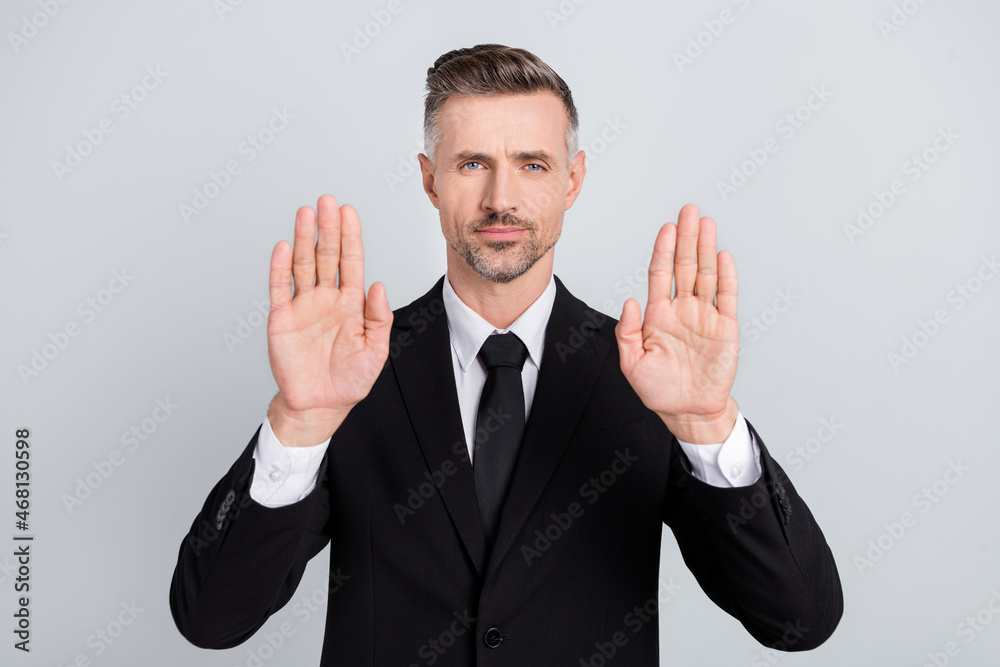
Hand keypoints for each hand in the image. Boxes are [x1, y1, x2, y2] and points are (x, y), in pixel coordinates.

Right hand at [266, 195, 391, 445]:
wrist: (319, 405)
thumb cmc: (349, 380)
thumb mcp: (375, 352)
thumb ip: (379, 319)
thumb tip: (379, 285)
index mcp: (351, 303)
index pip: (351, 262)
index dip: (350, 237)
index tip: (349, 212)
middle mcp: (326, 298)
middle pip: (326, 256)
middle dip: (328, 229)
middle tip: (327, 202)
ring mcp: (303, 306)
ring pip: (303, 264)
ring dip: (304, 238)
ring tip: (306, 213)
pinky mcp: (281, 318)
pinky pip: (280, 288)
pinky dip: (280, 267)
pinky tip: (284, 246)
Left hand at [615, 204, 739, 443]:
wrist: (688, 411)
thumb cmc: (658, 390)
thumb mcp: (632, 364)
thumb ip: (628, 333)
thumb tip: (630, 301)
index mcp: (657, 315)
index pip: (660, 274)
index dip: (663, 250)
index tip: (666, 228)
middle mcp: (682, 310)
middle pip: (684, 266)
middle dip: (686, 238)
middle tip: (689, 211)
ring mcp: (704, 316)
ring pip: (705, 275)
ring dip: (706, 249)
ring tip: (706, 224)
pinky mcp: (725, 328)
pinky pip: (726, 297)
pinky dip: (726, 277)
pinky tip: (723, 256)